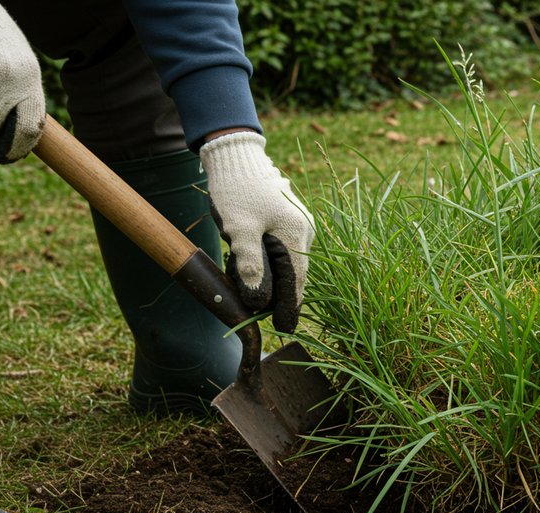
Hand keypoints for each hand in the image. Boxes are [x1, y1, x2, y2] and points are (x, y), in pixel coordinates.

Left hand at [200, 131, 313, 332]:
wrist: (235, 157)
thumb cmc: (236, 191)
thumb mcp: (240, 231)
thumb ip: (250, 266)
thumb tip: (258, 300)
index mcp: (297, 235)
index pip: (297, 281)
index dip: (290, 307)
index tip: (285, 329)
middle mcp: (304, 232)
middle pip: (293, 274)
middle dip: (274, 292)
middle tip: (254, 307)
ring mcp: (297, 225)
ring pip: (285, 263)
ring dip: (267, 276)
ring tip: (243, 276)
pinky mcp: (287, 221)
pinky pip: (281, 251)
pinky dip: (266, 261)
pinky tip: (245, 258)